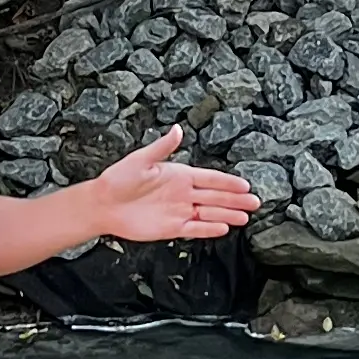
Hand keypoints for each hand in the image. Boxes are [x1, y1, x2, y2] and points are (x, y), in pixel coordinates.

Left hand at [88, 126, 259, 243]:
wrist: (103, 204)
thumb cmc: (119, 179)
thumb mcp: (141, 160)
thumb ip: (162, 147)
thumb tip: (178, 129)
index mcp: (179, 175)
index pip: (210, 178)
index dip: (228, 182)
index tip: (245, 184)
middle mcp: (183, 193)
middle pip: (215, 197)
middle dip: (236, 199)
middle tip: (256, 202)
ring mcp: (178, 211)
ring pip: (209, 213)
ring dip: (227, 214)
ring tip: (246, 217)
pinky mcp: (171, 228)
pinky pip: (195, 229)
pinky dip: (208, 229)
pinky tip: (224, 228)